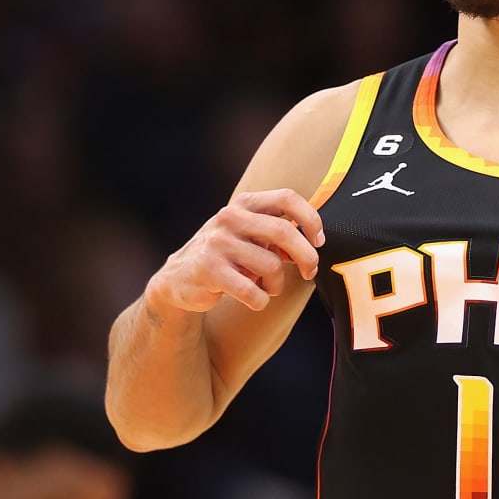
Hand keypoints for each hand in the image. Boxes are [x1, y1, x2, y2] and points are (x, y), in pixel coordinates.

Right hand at [145, 190, 324, 315]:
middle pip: (284, 232)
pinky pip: (253, 292)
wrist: (179, 279)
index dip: (310, 219)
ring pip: (271, 266)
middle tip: (310, 272)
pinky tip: (254, 298)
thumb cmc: (225, 255)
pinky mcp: (209, 269)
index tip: (319, 240)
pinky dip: (261, 300)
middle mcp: (229, 218)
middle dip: (306, 256)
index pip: (287, 198)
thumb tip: (314, 242)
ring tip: (267, 288)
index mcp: (244, 203)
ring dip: (277, 284)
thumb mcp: (249, 235)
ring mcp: (217, 243)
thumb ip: (278, 232)